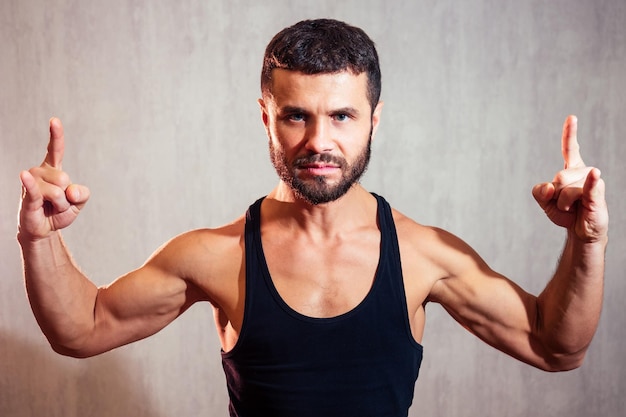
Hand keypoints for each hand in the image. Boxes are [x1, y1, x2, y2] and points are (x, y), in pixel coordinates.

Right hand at [18, 118, 89, 240]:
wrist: (45, 229)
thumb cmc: (60, 212)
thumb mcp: (79, 202)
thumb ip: (83, 193)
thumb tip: (71, 191)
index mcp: (54, 169)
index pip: (55, 149)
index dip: (55, 135)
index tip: (54, 120)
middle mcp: (41, 172)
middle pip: (65, 179)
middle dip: (68, 197)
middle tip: (59, 203)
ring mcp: (32, 182)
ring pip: (59, 192)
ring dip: (61, 205)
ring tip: (51, 207)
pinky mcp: (28, 196)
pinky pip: (34, 189)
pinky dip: (30, 184)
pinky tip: (23, 175)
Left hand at [532, 115, 607, 242]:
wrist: (580, 230)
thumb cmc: (565, 213)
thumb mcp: (545, 202)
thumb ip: (539, 192)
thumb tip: (549, 187)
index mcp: (570, 169)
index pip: (569, 148)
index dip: (570, 133)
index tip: (572, 117)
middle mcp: (582, 171)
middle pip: (557, 177)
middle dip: (554, 195)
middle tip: (563, 204)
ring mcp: (591, 181)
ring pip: (564, 189)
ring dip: (562, 204)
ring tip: (572, 208)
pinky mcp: (596, 194)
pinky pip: (589, 186)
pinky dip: (591, 182)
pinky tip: (595, 174)